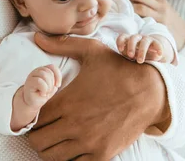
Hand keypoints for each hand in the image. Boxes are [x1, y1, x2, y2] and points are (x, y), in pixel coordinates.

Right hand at [23, 64, 61, 108]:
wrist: (31, 103)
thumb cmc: (40, 95)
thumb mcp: (51, 88)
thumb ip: (54, 83)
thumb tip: (56, 82)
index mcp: (43, 70)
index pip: (52, 67)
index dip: (58, 75)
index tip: (58, 85)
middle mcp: (37, 71)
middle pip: (49, 72)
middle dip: (52, 84)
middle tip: (48, 91)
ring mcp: (32, 76)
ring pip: (45, 76)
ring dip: (48, 87)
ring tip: (45, 92)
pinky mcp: (29, 82)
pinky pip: (40, 82)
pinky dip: (44, 89)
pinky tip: (41, 94)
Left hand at [28, 33, 169, 160]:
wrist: (151, 90)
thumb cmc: (119, 68)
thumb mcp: (91, 51)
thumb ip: (62, 45)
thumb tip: (38, 36)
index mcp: (67, 100)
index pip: (33, 119)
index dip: (32, 116)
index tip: (39, 112)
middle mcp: (74, 124)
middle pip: (38, 142)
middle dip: (38, 134)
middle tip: (45, 127)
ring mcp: (88, 142)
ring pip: (52, 157)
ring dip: (52, 147)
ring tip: (59, 136)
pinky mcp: (103, 154)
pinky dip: (70, 157)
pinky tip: (75, 144)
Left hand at [111, 0, 184, 50]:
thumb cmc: (170, 25)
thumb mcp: (162, 11)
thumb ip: (150, 5)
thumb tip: (129, 0)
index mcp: (160, 0)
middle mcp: (161, 5)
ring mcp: (160, 16)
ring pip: (140, 6)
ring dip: (125, 3)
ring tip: (112, 0)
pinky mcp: (159, 26)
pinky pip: (144, 20)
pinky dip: (132, 17)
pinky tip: (122, 17)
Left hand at [116, 33, 163, 62]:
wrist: (152, 52)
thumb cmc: (136, 55)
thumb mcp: (130, 55)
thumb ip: (126, 55)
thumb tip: (120, 60)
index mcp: (128, 40)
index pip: (123, 37)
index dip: (120, 42)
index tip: (120, 50)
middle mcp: (137, 38)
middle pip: (133, 38)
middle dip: (131, 46)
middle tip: (130, 56)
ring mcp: (146, 39)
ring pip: (144, 41)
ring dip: (142, 51)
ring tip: (140, 61)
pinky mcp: (156, 43)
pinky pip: (157, 44)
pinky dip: (158, 48)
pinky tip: (159, 55)